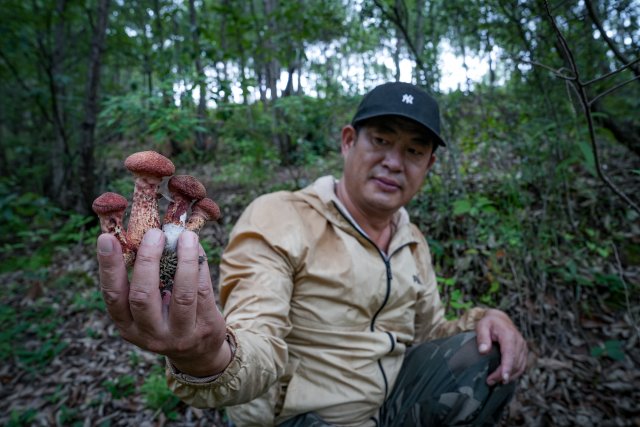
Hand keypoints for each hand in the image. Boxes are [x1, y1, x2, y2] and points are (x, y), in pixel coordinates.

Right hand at [97, 228, 230, 376]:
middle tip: (155, 233)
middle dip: (148, 260)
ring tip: (186, 236)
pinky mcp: (204, 327)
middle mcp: (149, 333)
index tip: (107, 238)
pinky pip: (203, 291)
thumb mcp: (148, 306)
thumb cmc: (166, 316)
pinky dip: (200, 266)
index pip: (113, 295)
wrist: (198, 352)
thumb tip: (146, 233)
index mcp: (127, 325)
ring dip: (184, 260)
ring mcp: (179, 334)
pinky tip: (198, 249)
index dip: (108, 267)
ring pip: (182, 294)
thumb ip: (144, 277)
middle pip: (143, 296)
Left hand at [475, 309, 527, 385]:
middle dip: (503, 374)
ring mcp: (523, 347)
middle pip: (514, 363)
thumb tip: (483, 351)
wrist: (500, 319)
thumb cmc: (489, 323)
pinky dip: (514, 373)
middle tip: (489, 381)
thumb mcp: (482, 326)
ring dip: (508, 376)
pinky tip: (504, 378)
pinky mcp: (523, 351)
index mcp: (509, 335)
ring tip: (494, 381)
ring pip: (519, 366)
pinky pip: (521, 366)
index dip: (507, 367)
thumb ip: (482, 337)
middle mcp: (519, 342)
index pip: (510, 353)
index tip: (503, 378)